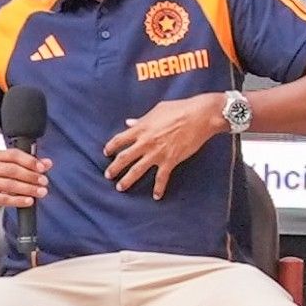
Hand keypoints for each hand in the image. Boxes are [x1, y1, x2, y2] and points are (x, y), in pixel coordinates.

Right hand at [0, 147, 49, 214]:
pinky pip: (4, 199)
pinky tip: (28, 201)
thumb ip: (26, 164)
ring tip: (40, 192)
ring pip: (9, 185)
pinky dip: (18, 200)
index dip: (30, 161)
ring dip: (28, 189)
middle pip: (12, 170)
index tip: (42, 168)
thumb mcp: (4, 167)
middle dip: (31, 176)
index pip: (13, 155)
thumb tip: (47, 163)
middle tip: (43, 182)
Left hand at [105, 94, 225, 198]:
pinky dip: (159, 188)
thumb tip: (129, 123)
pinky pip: (162, 178)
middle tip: (108, 175)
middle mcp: (145, 142)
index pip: (119, 140)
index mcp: (141, 128)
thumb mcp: (157, 110)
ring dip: (127, 180)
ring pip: (137, 170)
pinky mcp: (170, 160)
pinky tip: (156, 196)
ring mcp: (157, 153)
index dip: (111, 147)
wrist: (199, 116)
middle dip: (114, 168)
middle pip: (124, 158)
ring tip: (120, 187)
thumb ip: (141, 120)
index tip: (107, 152)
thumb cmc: (179, 109)